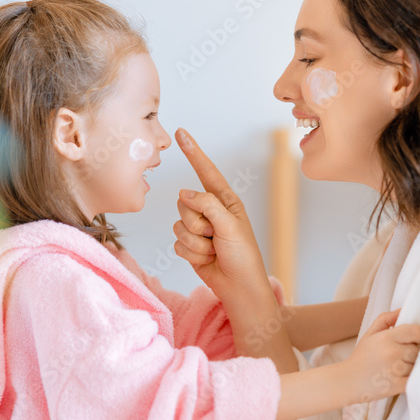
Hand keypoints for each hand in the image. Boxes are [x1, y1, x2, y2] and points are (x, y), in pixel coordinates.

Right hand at [172, 128, 270, 301]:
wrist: (239, 286)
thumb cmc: (243, 255)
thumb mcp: (230, 226)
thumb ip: (207, 205)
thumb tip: (184, 192)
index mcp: (225, 200)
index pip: (206, 171)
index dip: (193, 152)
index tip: (181, 133)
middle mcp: (210, 210)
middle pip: (184, 204)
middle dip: (197, 225)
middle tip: (215, 237)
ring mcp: (198, 228)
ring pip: (179, 225)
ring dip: (196, 243)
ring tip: (214, 250)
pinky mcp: (189, 245)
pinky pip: (177, 243)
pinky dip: (191, 255)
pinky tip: (207, 260)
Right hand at [342, 309, 419, 404]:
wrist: (347, 382)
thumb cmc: (361, 357)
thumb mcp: (370, 334)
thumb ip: (386, 319)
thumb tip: (403, 310)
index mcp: (386, 337)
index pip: (417, 332)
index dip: (418, 336)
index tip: (412, 341)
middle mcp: (392, 352)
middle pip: (419, 350)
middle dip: (413, 353)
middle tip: (401, 357)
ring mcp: (396, 370)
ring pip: (418, 365)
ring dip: (411, 367)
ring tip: (397, 369)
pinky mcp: (398, 385)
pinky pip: (415, 379)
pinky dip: (412, 379)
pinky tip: (400, 378)